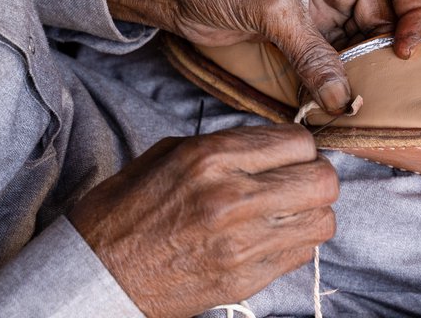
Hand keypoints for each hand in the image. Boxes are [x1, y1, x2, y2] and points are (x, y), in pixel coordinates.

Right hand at [68, 126, 337, 317]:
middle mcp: (233, 197)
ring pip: (323, 220)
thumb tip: (277, 142)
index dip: (301, 146)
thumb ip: (229, 144)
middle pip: (324, 180)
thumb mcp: (170, 153)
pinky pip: (302, 254)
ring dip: (312, 213)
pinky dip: (295, 243)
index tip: (292, 154)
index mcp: (212, 157)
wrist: (95, 274)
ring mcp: (242, 243)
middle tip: (299, 181)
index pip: (300, 141)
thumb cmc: (127, 208)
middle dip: (318, 177)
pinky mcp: (244, 279)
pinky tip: (270, 237)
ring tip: (289, 211)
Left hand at [105, 0, 420, 112]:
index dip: (415, 13)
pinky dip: (338, 73)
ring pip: (361, 37)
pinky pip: (334, 52)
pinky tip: (336, 94)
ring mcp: (320, 3)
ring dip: (362, 65)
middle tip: (381, 84)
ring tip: (361, 95)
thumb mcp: (271, 8)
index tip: (404, 50)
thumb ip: (311, 53)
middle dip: (385, 47)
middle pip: (386, 13)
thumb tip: (342, 99)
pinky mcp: (301, 28)